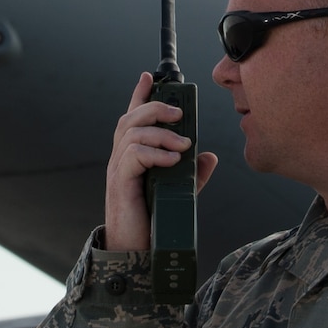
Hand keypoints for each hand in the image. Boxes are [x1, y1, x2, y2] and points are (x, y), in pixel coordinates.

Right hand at [103, 71, 218, 251]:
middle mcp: (121, 159)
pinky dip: (155, 153)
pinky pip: (133, 156)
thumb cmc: (152, 222)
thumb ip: (192, 174)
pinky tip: (173, 160)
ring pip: (132, 133)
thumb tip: (209, 155)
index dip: (138, 94)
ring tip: (184, 145)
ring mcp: (117, 170)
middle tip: (180, 114)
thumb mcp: (178, 193)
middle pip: (131, 119)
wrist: (135, 252)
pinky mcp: (120, 183)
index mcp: (132, 157)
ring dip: (162, 134)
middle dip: (155, 107)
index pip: (132, 117)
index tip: (148, 75)